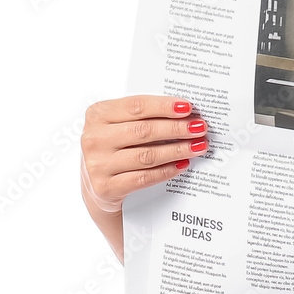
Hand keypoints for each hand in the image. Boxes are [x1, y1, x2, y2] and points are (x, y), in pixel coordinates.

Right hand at [80, 96, 207, 258]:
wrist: (97, 184)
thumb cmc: (115, 145)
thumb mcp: (121, 124)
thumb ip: (145, 115)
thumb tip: (185, 112)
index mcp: (98, 115)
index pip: (136, 106)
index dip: (164, 106)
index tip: (188, 107)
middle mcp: (94, 138)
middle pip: (144, 131)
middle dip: (176, 129)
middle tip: (200, 127)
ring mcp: (98, 164)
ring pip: (147, 155)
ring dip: (177, 150)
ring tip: (198, 146)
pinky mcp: (106, 187)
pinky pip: (144, 178)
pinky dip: (167, 170)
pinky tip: (183, 164)